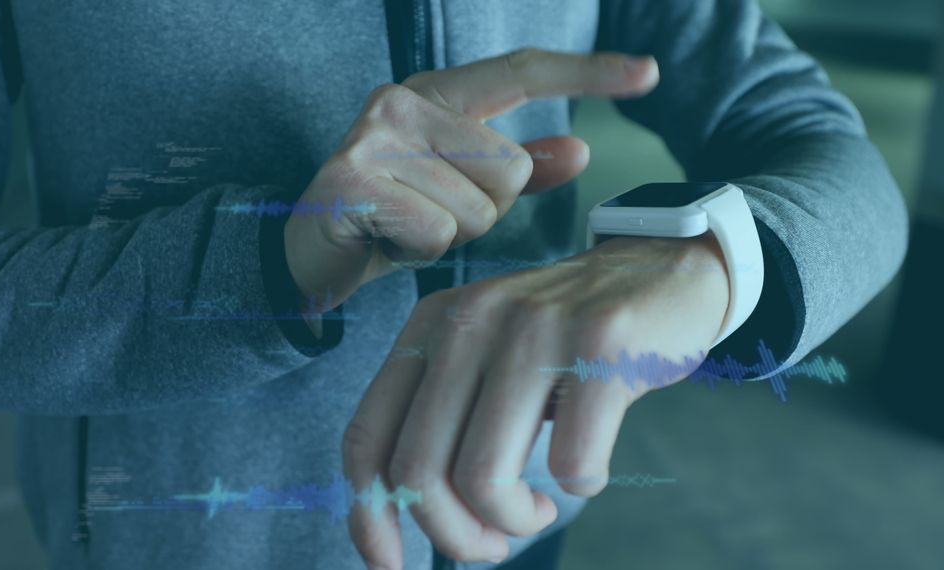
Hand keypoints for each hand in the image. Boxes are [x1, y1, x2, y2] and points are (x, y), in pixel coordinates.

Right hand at [284, 48, 659, 307]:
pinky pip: (435, 233)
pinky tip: (385, 242)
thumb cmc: (392, 217)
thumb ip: (519, 167)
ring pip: (476, 208)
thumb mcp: (460, 190)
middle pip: (509, 169)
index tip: (649, 73)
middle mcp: (404, 101)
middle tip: (428, 215)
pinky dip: (418, 253)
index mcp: (436, 94)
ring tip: (404, 228)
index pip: (521, 72)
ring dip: (448, 236)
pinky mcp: (354, 180)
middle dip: (481, 211)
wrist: (309, 253)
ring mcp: (376, 137)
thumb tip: (582, 147)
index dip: (586, 72)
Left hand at [342, 234, 729, 568]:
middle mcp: (471, 321)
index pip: (366, 437)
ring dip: (512, 522)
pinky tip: (587, 469)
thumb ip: (439, 418)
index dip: (368, 515)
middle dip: (453, 535)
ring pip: (483, 479)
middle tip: (490, 544)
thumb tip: (401, 516)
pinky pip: (571, 466)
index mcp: (430, 328)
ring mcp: (535, 329)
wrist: (660, 271)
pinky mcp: (601, 346)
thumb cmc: (563, 339)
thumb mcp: (484, 356)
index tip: (388, 565)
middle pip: (418, 471)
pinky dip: (580, 488)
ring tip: (536, 510)